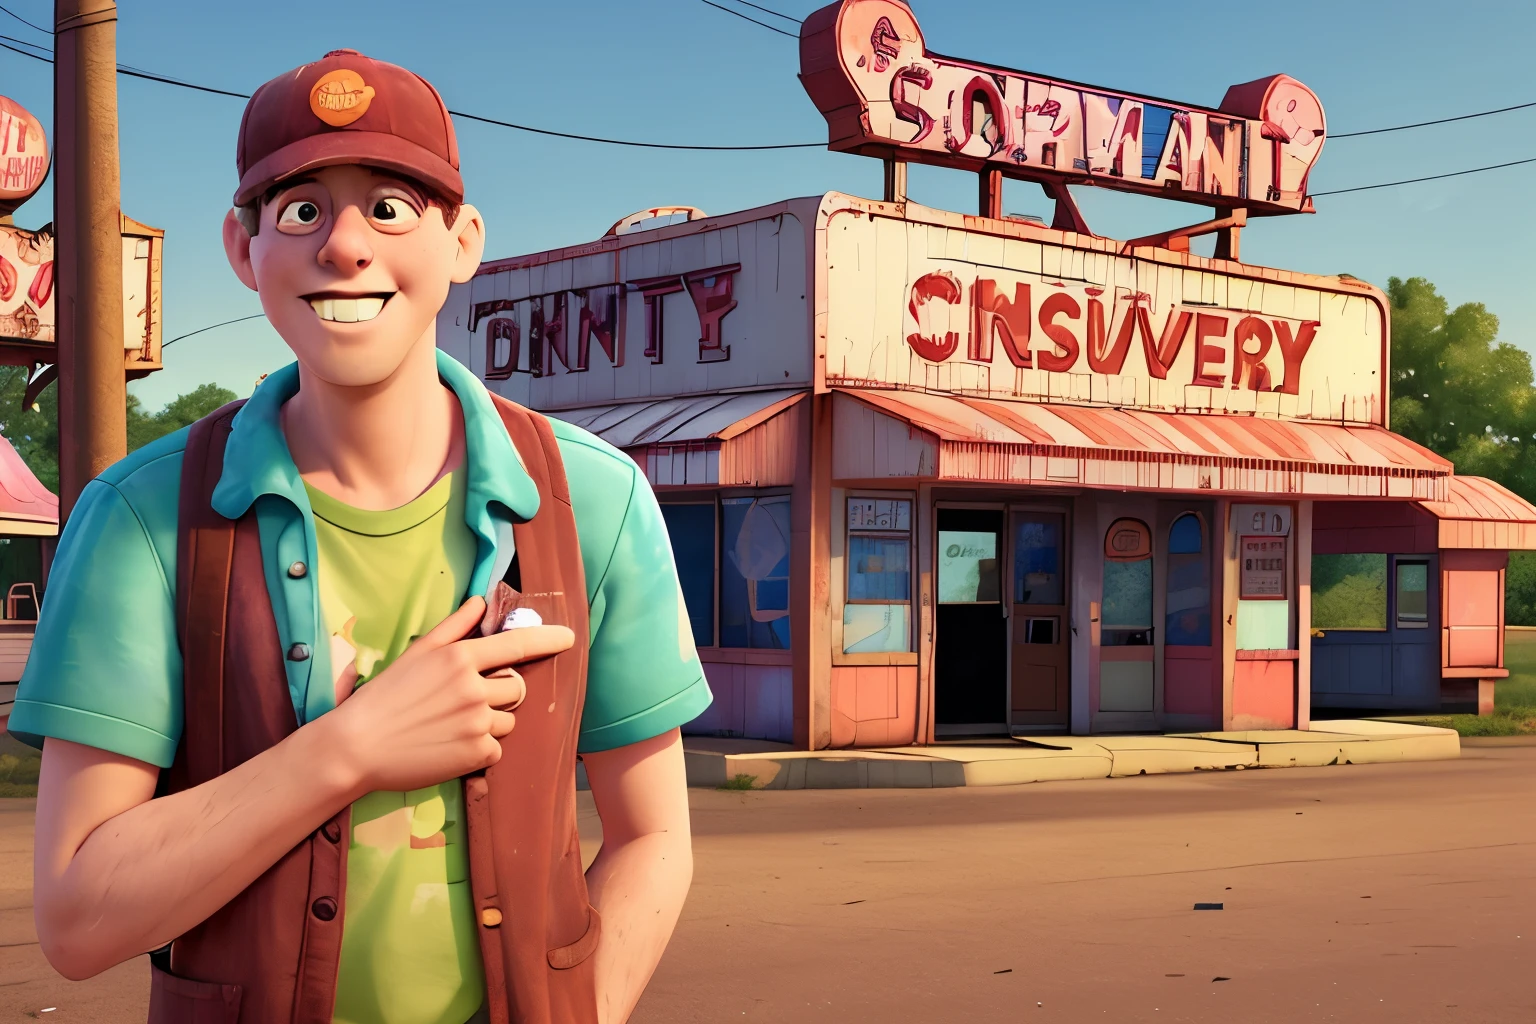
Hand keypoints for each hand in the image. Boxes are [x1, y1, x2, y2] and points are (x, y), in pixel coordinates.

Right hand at [323, 596, 575, 794]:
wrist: (356, 747)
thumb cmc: (384, 697)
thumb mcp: (416, 653)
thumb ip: (453, 627)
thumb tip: (480, 602)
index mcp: (460, 658)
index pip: (517, 645)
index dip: (548, 640)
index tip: (570, 637)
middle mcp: (474, 688)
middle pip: (517, 687)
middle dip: (502, 693)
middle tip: (467, 702)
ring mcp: (477, 722)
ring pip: (508, 720)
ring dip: (490, 723)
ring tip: (451, 726)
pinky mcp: (476, 754)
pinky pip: (495, 749)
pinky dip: (479, 750)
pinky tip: (449, 747)